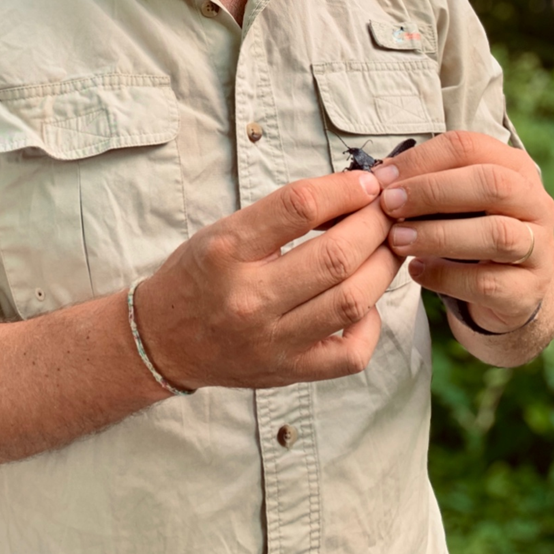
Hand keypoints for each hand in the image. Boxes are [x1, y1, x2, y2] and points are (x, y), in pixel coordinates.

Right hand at [134, 171, 400, 390]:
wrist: (164, 340)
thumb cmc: (200, 275)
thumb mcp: (225, 230)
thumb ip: (283, 213)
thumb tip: (353, 192)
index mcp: (226, 249)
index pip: (298, 206)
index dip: (345, 189)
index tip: (368, 182)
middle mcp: (249, 297)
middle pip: (336, 255)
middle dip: (375, 225)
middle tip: (389, 211)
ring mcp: (272, 340)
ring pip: (353, 300)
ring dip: (383, 266)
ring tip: (388, 246)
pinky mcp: (289, 371)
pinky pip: (351, 353)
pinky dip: (371, 322)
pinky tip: (366, 300)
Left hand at [374, 131, 553, 334]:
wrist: (512, 291)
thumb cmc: (471, 230)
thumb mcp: (454, 200)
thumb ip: (423, 183)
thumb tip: (374, 178)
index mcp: (512, 167)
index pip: (468, 147)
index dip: (421, 159)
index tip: (381, 179)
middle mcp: (534, 203)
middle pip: (491, 184)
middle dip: (433, 192)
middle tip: (389, 205)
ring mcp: (538, 248)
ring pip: (496, 234)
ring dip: (439, 235)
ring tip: (397, 240)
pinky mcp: (528, 290)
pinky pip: (488, 282)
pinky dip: (446, 277)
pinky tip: (417, 271)